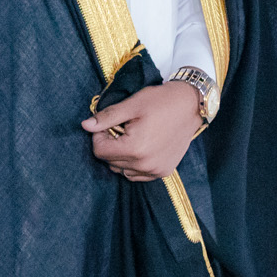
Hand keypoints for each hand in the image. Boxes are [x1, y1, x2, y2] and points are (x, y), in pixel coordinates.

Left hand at [83, 81, 204, 181]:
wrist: (191, 105)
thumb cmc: (161, 101)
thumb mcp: (131, 105)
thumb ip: (107, 118)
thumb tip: (85, 126)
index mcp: (135, 148)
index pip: (100, 151)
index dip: (98, 136)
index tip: (107, 125)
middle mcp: (145, 165)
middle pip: (110, 162)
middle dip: (110, 145)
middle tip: (120, 128)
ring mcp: (156, 171)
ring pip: (123, 170)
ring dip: (120, 156)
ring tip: (131, 137)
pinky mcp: (164, 172)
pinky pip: (138, 175)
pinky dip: (134, 164)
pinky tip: (140, 148)